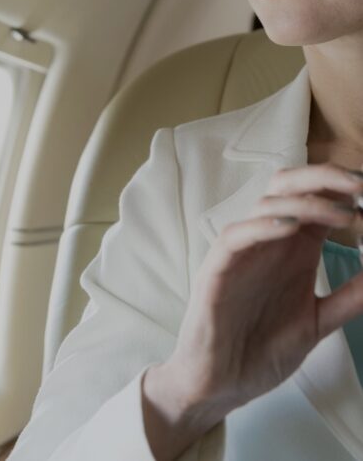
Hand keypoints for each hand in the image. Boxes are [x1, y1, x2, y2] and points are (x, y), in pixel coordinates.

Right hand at [164, 163, 362, 417]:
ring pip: (267, 205)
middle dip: (325, 178)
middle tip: (360, 185)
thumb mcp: (318, 321)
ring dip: (306, 203)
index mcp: (293, 247)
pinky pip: (235, 237)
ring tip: (341, 214)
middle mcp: (268, 241)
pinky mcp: (217, 271)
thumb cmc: (261, 349)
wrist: (221, 387)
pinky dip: (262, 226)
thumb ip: (350, 297)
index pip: (317, 198)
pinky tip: (291, 228)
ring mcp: (242, 252)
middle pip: (290, 186)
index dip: (343, 188)